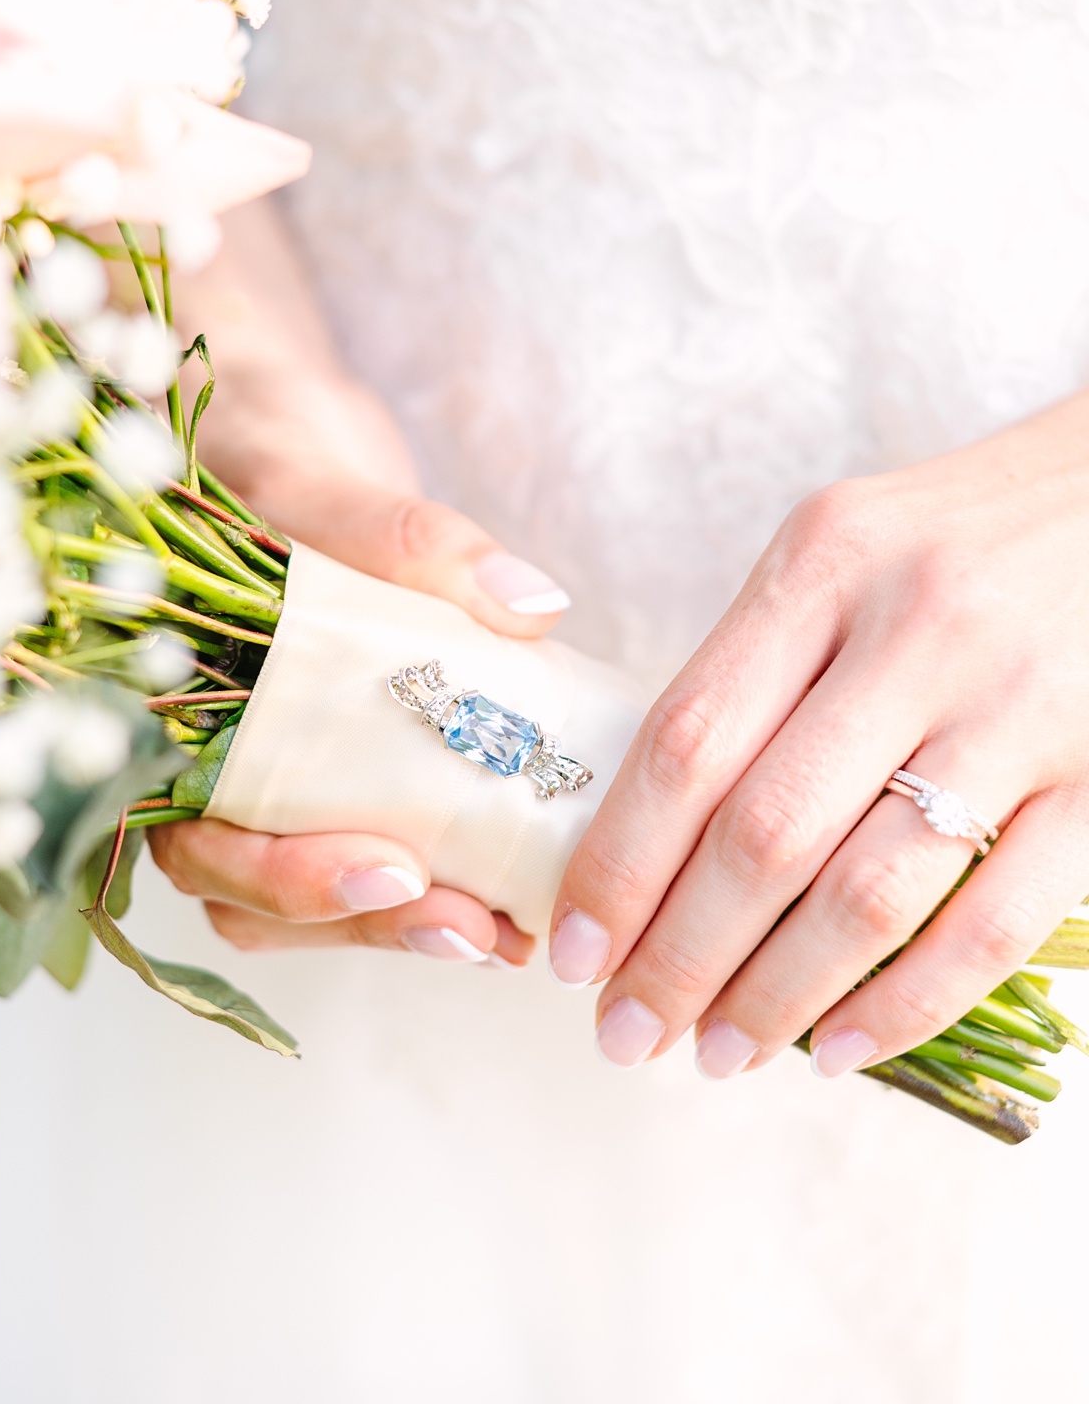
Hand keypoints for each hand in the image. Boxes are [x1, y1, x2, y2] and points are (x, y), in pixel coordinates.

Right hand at [141, 201, 572, 964]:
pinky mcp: (330, 778)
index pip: (198, 834)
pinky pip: (363, 861)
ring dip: (398, 927)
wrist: (270, 438)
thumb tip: (529, 602)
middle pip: (252, 894)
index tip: (390, 870)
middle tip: (470, 928)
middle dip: (362, 921)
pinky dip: (430, 889)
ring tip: (504, 931)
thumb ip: (404, 537)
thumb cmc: (257, 455)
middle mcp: (193, 764)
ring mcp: (260, 779)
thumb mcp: (316, 477)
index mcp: (159, 708)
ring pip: (302, 902)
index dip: (284, 874)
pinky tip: (510, 894)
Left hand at [550, 390, 1088, 1078]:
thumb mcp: (839, 550)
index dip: (616, 863)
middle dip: (678, 956)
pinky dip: (908, 1003)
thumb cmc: (961, 535)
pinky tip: (839, 1047)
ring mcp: (1018, 710)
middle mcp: (915, 633)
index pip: (684, 742)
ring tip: (713, 1053)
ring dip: (777, 996)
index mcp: (822, 566)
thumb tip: (641, 829)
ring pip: (867, 892)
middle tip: (623, 1033)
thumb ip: (752, 666)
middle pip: (762, 833)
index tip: (569, 950)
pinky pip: (995, 921)